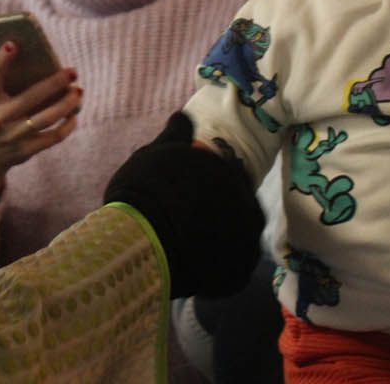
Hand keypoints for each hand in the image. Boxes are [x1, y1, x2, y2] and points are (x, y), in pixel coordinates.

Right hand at [0, 41, 80, 225]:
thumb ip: (9, 81)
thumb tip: (45, 63)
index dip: (1, 61)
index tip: (14, 44)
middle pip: (29, 98)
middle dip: (54, 83)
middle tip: (73, 71)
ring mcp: (11, 137)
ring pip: (45, 119)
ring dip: (66, 104)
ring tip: (78, 92)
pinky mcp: (25, 151)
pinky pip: (53, 137)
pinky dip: (67, 125)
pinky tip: (74, 114)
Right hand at [104, 112, 262, 297]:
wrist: (141, 242)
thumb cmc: (146, 191)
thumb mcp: (156, 152)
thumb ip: (176, 134)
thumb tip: (184, 114)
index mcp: (231, 173)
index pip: (230, 173)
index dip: (210, 181)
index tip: (190, 189)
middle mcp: (247, 205)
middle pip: (238, 205)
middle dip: (220, 208)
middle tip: (189, 216)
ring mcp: (246, 242)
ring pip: (237, 236)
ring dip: (221, 236)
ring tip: (191, 242)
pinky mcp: (238, 275)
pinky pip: (232, 267)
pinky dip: (218, 266)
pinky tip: (196, 264)